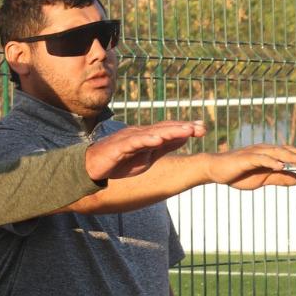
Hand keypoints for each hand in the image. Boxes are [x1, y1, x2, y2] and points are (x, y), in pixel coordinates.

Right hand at [84, 120, 206, 180]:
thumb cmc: (119, 162)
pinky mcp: (118, 146)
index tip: (203, 128)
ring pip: (152, 132)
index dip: (185, 128)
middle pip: (164, 128)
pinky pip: (134, 142)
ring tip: (187, 130)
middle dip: (183, 127)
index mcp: (147, 136)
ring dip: (170, 131)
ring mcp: (128, 138)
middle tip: (201, 127)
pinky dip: (147, 139)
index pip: (169, 129)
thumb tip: (185, 137)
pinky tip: (158, 139)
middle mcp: (139, 133)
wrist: (92, 168)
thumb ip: (165, 147)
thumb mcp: (147, 158)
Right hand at [203, 143, 295, 189]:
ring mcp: (255, 153)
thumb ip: (280, 178)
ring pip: (276, 153)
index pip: (290, 153)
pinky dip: (271, 161)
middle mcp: (264, 150)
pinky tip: (281, 166)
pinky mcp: (245, 158)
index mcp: (269, 154)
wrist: (215, 170)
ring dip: (291, 156)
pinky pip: (260, 159)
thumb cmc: (238, 174)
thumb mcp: (263, 179)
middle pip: (287, 151)